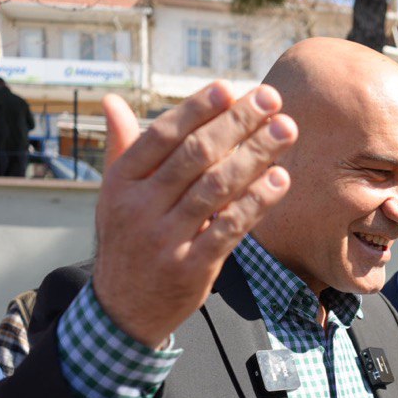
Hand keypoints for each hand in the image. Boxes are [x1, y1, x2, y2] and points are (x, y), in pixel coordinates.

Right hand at [93, 83, 296, 347]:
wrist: (124, 309)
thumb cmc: (128, 241)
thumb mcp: (114, 196)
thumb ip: (122, 148)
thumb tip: (112, 101)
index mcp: (121, 182)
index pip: (162, 135)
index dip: (197, 109)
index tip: (229, 88)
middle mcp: (140, 207)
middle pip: (195, 155)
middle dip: (237, 123)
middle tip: (272, 99)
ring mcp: (165, 238)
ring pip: (217, 187)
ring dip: (256, 154)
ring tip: (285, 130)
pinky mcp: (191, 266)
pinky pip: (229, 227)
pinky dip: (256, 202)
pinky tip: (280, 180)